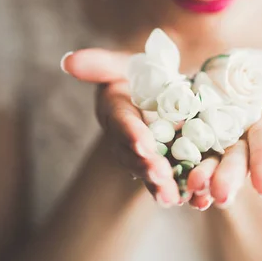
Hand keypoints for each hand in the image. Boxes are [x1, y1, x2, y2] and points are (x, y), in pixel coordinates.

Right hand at [62, 49, 180, 207]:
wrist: (160, 89)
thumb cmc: (138, 72)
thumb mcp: (122, 64)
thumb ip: (100, 63)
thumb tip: (68, 61)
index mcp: (115, 111)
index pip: (121, 122)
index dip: (130, 133)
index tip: (143, 143)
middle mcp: (126, 138)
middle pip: (134, 154)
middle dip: (146, 165)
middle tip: (160, 176)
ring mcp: (145, 154)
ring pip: (150, 172)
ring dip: (159, 185)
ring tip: (172, 197)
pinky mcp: (166, 162)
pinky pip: (171, 179)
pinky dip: (180, 190)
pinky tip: (193, 199)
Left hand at [185, 64, 261, 209]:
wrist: (219, 85)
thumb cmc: (257, 83)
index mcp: (261, 129)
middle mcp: (238, 144)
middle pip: (234, 163)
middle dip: (228, 178)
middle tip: (221, 195)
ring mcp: (213, 149)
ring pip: (208, 168)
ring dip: (202, 181)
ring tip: (194, 190)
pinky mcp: (187, 146)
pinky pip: (183, 163)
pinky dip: (179, 178)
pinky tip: (177, 191)